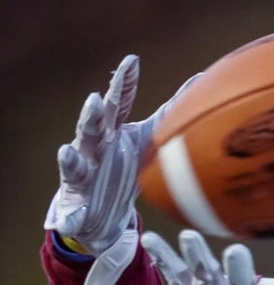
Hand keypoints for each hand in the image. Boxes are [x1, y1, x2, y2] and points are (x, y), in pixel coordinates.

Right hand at [46, 56, 198, 284]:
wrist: (99, 211)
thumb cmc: (123, 166)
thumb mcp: (145, 141)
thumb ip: (165, 116)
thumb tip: (196, 86)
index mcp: (112, 132)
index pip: (118, 104)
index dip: (124, 84)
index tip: (132, 62)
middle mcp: (92, 149)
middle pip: (90, 128)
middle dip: (92, 115)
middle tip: (95, 102)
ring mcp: (80, 175)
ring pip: (73, 165)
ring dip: (70, 159)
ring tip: (67, 154)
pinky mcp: (75, 205)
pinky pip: (71, 213)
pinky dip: (69, 217)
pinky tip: (67, 222)